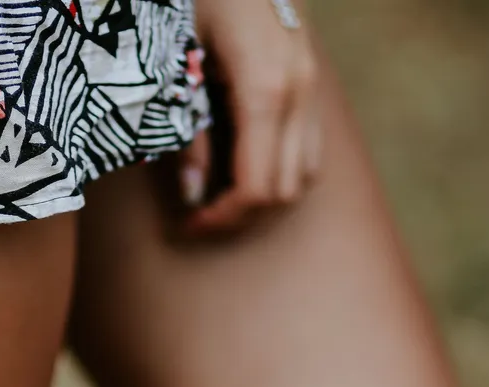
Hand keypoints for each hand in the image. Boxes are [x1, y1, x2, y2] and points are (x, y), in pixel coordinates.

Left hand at [179, 0, 320, 232]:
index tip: (189, 223)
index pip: (256, 187)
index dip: (221, 217)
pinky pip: (308, 148)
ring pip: (303, 175)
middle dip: (240, 215)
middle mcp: (299, 93)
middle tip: (197, 216)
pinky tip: (242, 165)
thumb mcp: (177, 62)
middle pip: (283, 191)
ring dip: (263, 197)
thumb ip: (187, 129)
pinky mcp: (310, 82)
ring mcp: (311, 87)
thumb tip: (192, 193)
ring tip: (219, 196)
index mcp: (264, 90)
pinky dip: (279, 170)